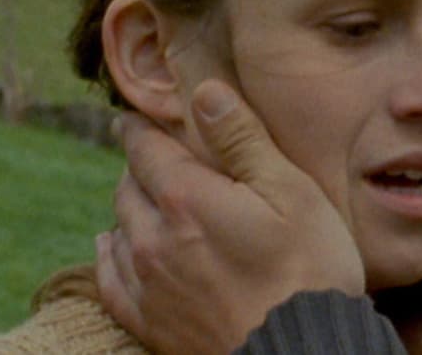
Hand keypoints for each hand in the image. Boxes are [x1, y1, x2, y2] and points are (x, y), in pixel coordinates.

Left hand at [98, 80, 363, 354]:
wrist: (302, 351)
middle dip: (141, 169)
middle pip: (128, 187)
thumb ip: (243, 140)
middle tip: (158, 161)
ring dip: (131, 210)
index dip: (140, 128)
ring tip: (149, 202)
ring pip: (119, 229)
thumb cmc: (311, 268)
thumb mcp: (291, 192)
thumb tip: (204, 92)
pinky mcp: (150, 322)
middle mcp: (153, 238)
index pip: (145, 149)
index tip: (135, 118)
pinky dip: (111, 256)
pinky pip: (112, 279)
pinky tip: (114, 247)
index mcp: (186, 198)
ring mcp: (148, 284)